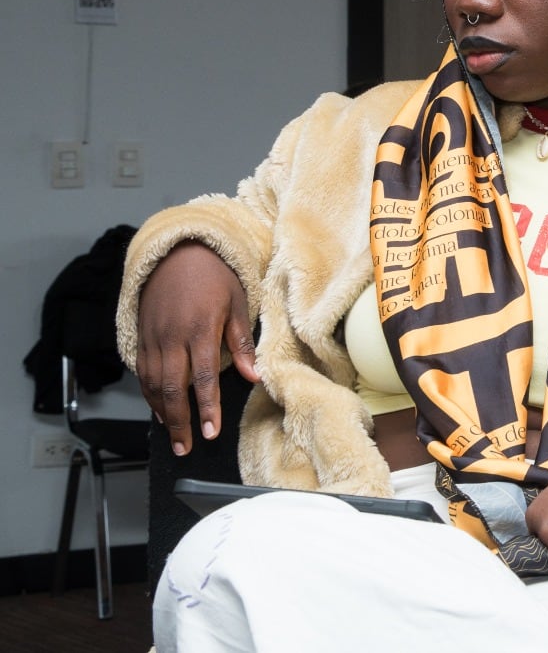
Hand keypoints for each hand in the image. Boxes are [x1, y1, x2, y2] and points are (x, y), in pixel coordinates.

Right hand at [136, 240, 258, 455]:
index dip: (206, 408)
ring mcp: (153, 338)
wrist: (177, 252)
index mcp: (199, 329)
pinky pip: (142, 372)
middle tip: (187, 447)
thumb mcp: (237, 303)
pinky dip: (149, 395)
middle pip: (173, 388)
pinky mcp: (141, 337)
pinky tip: (159, 409)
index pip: (203, 378)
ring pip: (153, 384)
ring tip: (175, 436)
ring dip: (162, 413)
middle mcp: (172, 337)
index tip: (210, 433)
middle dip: (180, 422)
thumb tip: (254, 376)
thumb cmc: (214, 276)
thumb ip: (242, 342)